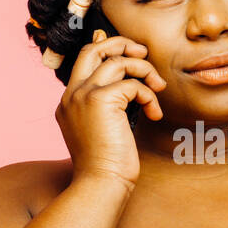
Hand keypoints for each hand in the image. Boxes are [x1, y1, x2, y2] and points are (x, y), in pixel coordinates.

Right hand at [55, 35, 164, 187]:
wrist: (100, 184)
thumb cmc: (106, 165)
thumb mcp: (103, 129)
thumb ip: (109, 105)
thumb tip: (128, 86)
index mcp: (68, 101)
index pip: (85, 60)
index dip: (107, 48)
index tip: (130, 52)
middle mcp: (72, 94)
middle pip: (94, 49)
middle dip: (121, 43)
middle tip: (143, 52)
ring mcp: (83, 95)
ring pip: (118, 62)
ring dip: (145, 70)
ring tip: (158, 88)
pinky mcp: (100, 100)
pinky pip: (133, 84)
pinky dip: (149, 95)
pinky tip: (154, 114)